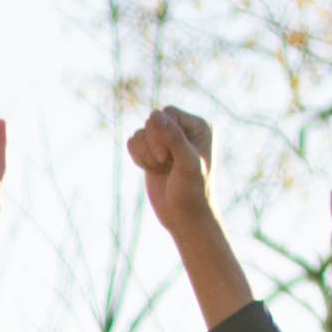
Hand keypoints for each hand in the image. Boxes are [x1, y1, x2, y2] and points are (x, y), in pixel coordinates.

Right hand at [122, 104, 211, 238]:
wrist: (185, 218)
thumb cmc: (192, 192)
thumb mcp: (187, 164)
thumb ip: (174, 138)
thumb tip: (155, 116)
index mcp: (199, 126)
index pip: (168, 113)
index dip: (161, 133)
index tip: (168, 157)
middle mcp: (183, 130)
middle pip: (153, 120)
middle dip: (152, 144)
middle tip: (164, 163)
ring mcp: (166, 141)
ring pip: (140, 132)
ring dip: (145, 153)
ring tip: (160, 169)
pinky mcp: (152, 152)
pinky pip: (133, 142)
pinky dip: (138, 157)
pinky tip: (151, 170)